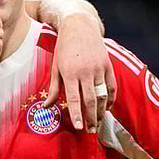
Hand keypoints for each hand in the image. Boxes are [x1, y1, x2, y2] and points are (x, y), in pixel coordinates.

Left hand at [43, 13, 115, 132]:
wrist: (79, 27)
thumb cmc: (63, 49)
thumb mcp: (55, 67)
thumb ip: (53, 89)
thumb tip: (46, 107)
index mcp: (70, 73)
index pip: (75, 99)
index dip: (77, 115)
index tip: (79, 128)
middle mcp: (86, 71)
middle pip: (91, 100)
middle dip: (91, 118)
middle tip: (90, 131)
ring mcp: (99, 68)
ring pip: (103, 95)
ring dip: (101, 112)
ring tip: (98, 124)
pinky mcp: (108, 65)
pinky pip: (112, 87)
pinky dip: (110, 99)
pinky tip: (107, 109)